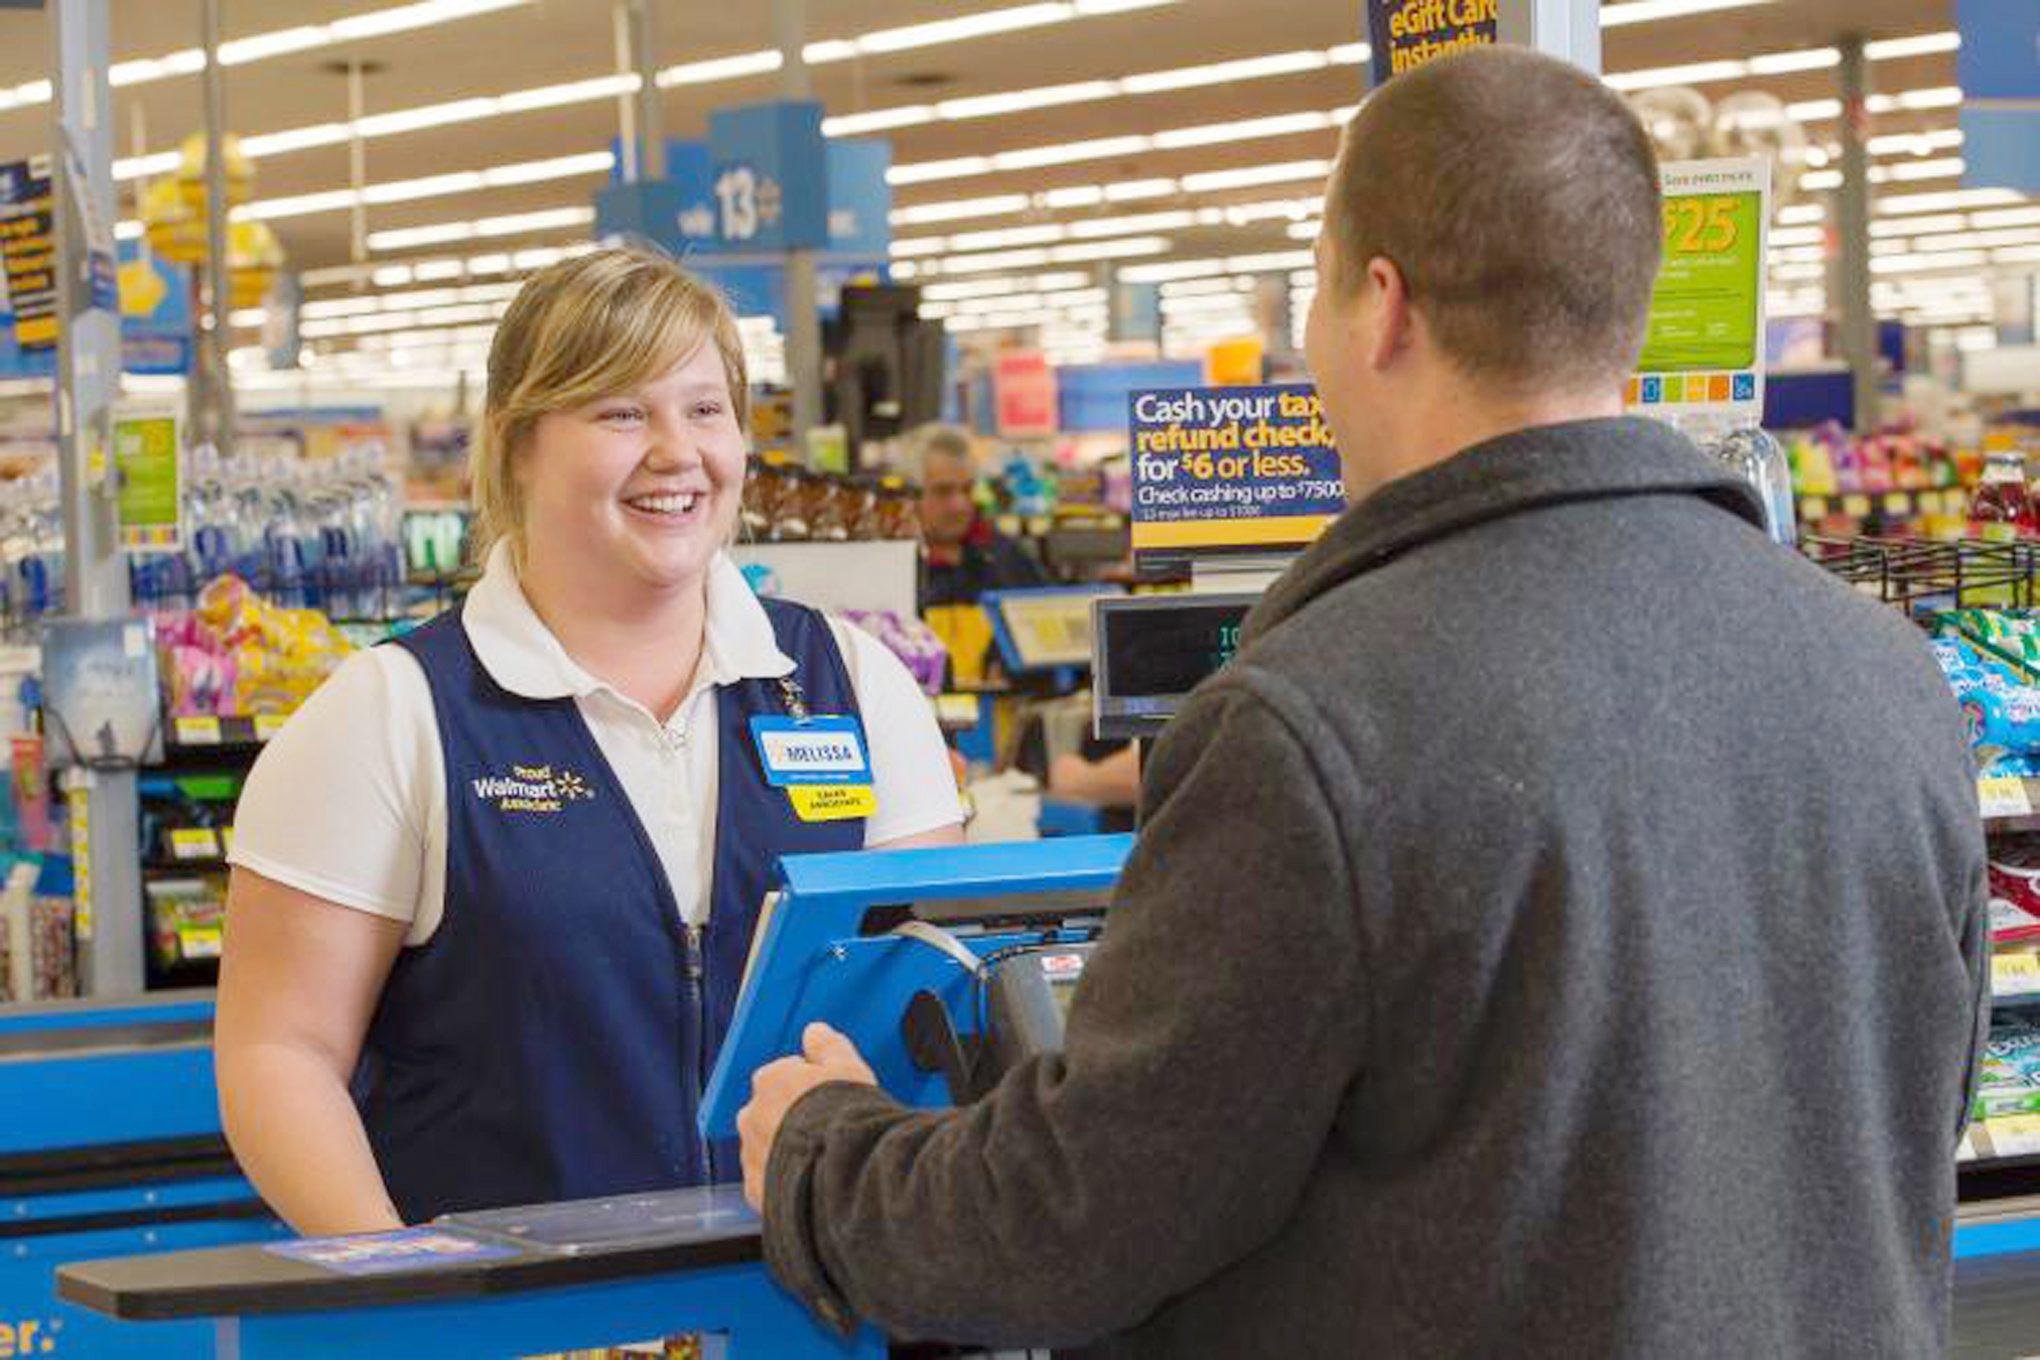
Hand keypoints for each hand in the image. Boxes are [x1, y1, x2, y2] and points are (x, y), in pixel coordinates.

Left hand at [738, 1023, 876, 1211]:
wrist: (843, 1174)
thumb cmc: (846, 1117)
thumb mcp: (847, 1068)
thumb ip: (828, 1046)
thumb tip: (815, 1031)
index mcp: (771, 1079)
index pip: (781, 1074)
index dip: (807, 1086)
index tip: (826, 1097)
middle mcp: (751, 1115)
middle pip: (768, 1111)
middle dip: (788, 1118)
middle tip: (823, 1129)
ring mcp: (750, 1155)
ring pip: (764, 1147)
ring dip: (782, 1150)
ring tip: (819, 1160)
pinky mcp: (755, 1190)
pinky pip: (766, 1181)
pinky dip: (782, 1180)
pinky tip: (810, 1182)